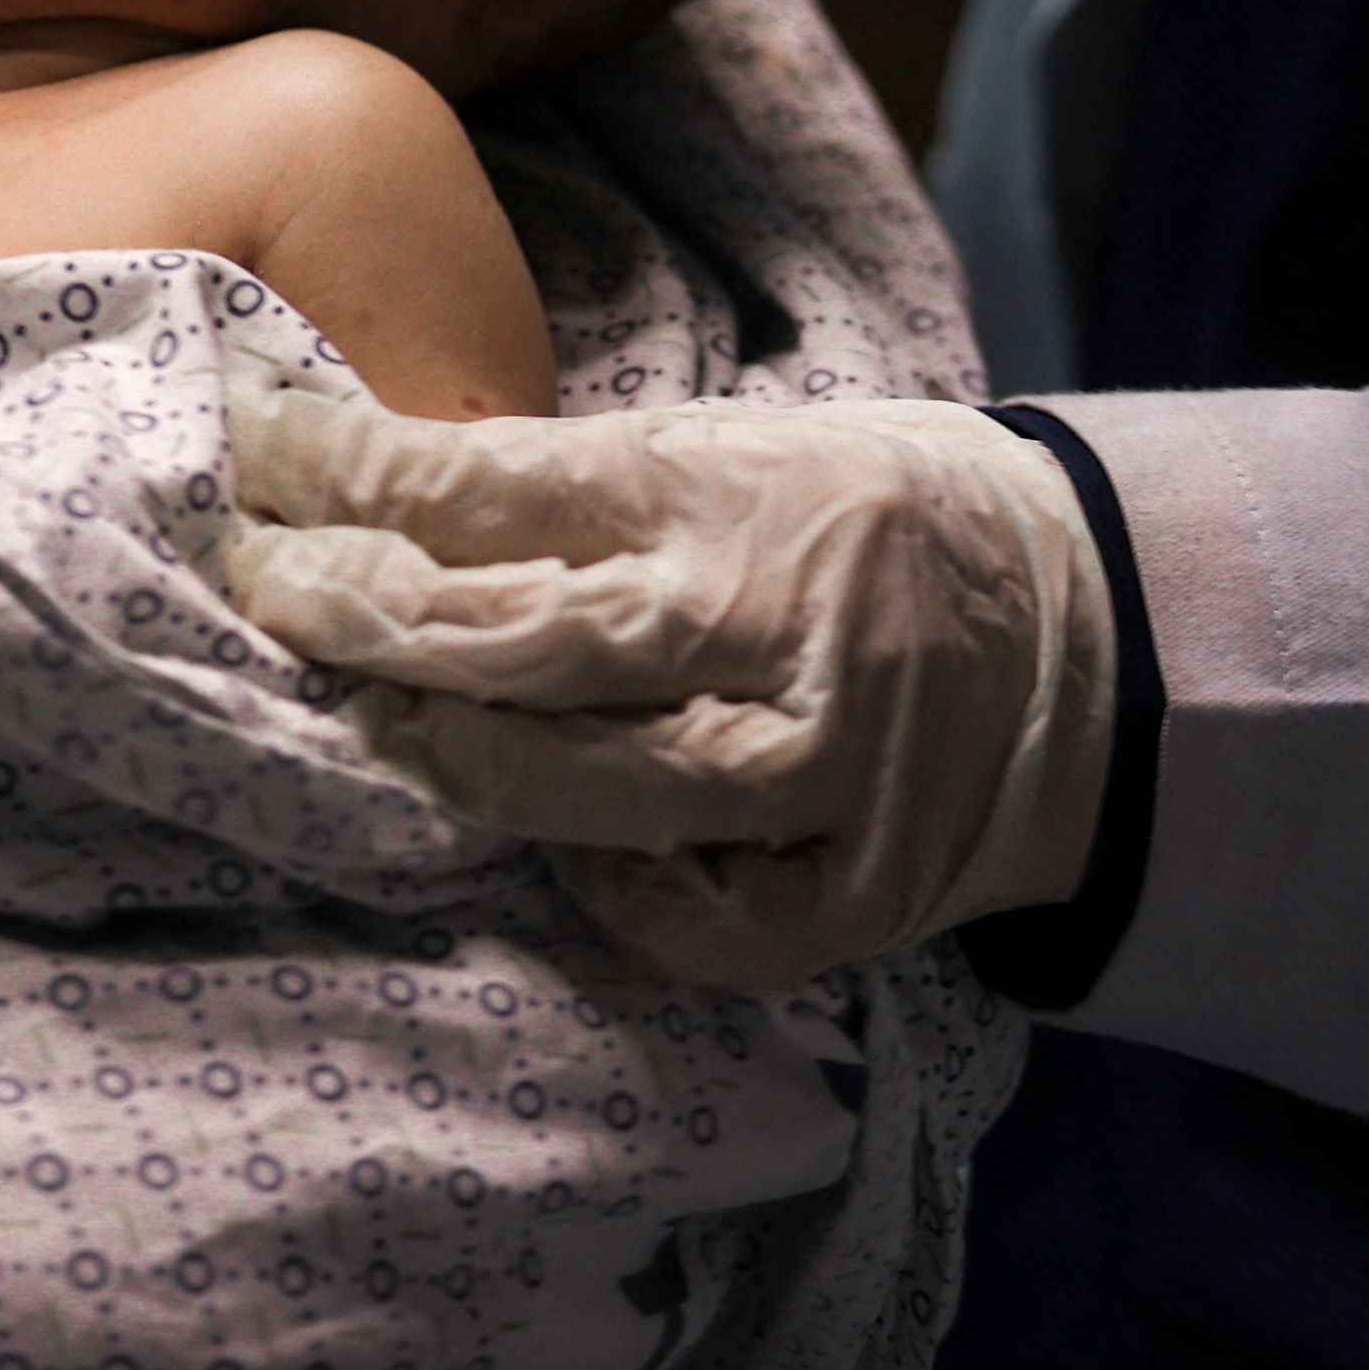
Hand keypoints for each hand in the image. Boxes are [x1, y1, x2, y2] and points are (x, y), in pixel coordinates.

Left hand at [220, 387, 1114, 991]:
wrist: (1105, 635)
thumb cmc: (884, 520)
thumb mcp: (759, 450)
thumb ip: (602, 490)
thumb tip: (388, 497)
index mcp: (753, 487)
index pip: (509, 481)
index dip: (363, 474)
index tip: (263, 453)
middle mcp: (784, 628)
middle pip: (521, 637)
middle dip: (366, 616)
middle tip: (263, 590)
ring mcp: (829, 772)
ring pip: (586, 790)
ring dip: (449, 758)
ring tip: (365, 723)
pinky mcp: (861, 891)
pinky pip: (691, 919)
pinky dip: (605, 890)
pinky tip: (548, 848)